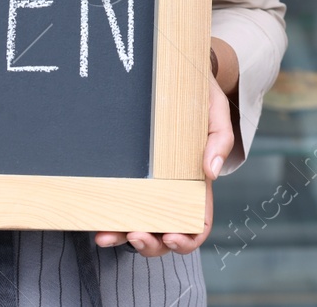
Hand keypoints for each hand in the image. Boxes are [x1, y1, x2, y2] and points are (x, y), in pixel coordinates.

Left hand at [94, 68, 232, 255]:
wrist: (176, 72)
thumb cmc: (200, 94)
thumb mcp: (216, 111)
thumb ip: (220, 138)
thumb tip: (211, 171)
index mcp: (196, 184)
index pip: (197, 223)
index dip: (188, 239)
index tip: (173, 236)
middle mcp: (171, 191)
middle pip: (165, 234)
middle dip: (150, 244)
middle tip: (136, 234)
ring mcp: (147, 186)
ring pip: (138, 225)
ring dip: (123, 238)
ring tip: (106, 236)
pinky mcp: (127, 175)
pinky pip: (118, 204)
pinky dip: (108, 219)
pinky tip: (96, 223)